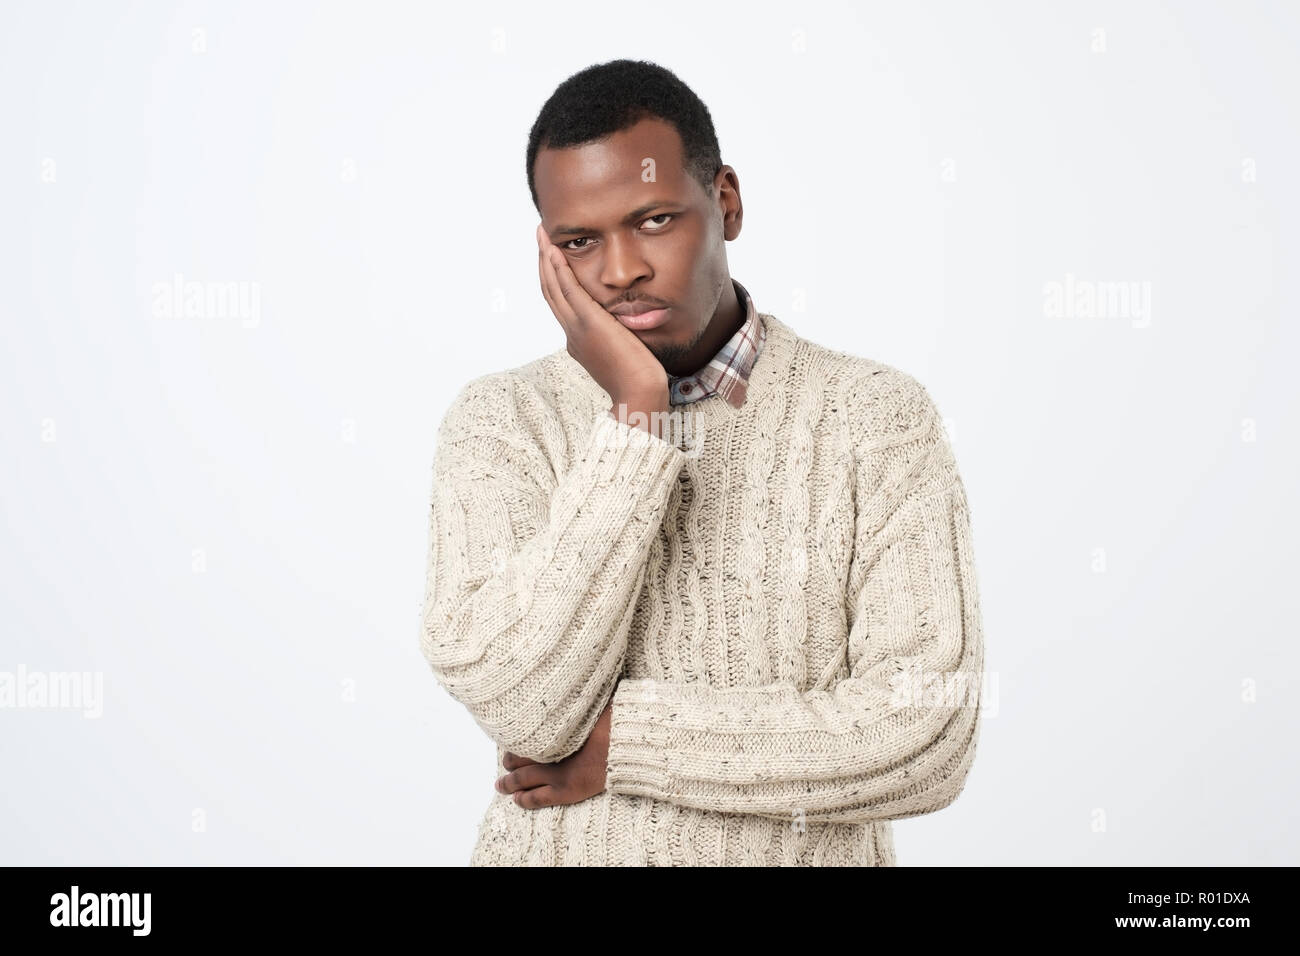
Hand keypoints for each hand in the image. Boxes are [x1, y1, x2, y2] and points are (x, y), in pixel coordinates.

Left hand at [494, 701, 611, 808]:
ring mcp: (557, 773)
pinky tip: (516, 799)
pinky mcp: (567, 790)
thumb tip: (566, 691)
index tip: (510, 738)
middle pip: (520, 757)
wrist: (629, 743)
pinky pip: (538, 798)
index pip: (524, 736)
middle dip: (509, 760)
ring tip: (501, 785)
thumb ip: (571, 706)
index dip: (515, 739)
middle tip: (505, 761)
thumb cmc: (613, 719)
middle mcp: (550, 751)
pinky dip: (524, 799)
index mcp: (553, 730)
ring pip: (522, 779)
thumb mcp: (588, 704)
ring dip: (509, 782)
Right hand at [536, 222, 669, 414]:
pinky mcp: (589, 323)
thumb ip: (620, 335)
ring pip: (553, 287)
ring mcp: (577, 328)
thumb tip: (626, 325)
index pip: (561, 302)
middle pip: (550, 291)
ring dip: (546, 258)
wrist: (638, 394)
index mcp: (578, 340)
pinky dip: (559, 269)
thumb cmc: (639, 379)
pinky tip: (555, 251)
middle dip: (543, 261)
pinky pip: (569, 290)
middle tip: (540, 236)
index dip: (553, 277)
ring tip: (543, 234)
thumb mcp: (625, 352)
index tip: (552, 256)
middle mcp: (572, 333)